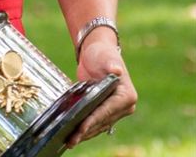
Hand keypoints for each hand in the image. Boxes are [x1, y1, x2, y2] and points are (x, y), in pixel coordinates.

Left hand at [65, 33, 137, 147]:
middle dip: (86, 131)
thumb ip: (111, 64)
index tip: (81, 128)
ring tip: (69, 142)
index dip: (94, 120)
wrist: (96, 53)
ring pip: (98, 127)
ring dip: (84, 135)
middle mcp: (124, 106)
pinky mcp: (105, 112)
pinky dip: (85, 131)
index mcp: (127, 95)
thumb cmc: (102, 53)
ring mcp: (115, 111)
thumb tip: (116, 71)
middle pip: (102, 122)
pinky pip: (95, 124)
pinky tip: (73, 136)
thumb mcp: (105, 57)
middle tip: (71, 140)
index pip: (107, 111)